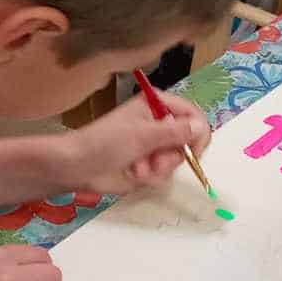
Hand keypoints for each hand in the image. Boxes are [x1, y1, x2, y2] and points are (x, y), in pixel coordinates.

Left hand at [69, 93, 210, 195]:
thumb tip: (202, 127)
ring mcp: (154, 144)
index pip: (193, 115)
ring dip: (158, 167)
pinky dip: (151, 176)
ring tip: (137, 167)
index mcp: (157, 104)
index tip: (194, 151)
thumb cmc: (106, 142)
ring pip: (177, 159)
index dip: (198, 133)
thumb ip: (175, 132)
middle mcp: (159, 122)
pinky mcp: (149, 164)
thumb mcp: (143, 135)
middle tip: (153, 160)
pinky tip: (133, 173)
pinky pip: (165, 173)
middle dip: (170, 155)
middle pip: (188, 140)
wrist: (79, 167)